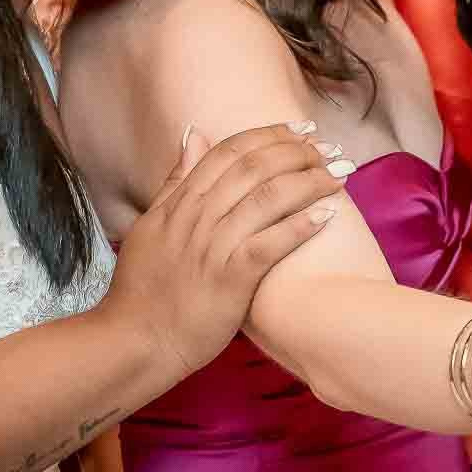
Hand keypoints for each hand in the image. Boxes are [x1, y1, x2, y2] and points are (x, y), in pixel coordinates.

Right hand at [106, 124, 341, 379]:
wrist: (134, 341)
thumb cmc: (143, 290)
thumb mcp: (151, 226)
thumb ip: (174, 181)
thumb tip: (194, 133)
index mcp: (179, 203)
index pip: (229, 151)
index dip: (268, 135)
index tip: (298, 129)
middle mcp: (197, 218)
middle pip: (254, 167)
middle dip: (296, 151)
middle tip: (327, 148)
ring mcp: (214, 247)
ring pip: (268, 198)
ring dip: (308, 181)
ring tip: (337, 176)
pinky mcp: (231, 279)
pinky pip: (271, 243)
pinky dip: (300, 225)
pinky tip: (327, 215)